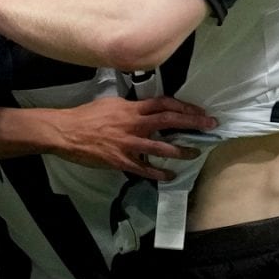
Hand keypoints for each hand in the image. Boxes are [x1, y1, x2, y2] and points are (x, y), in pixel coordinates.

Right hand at [54, 96, 216, 179]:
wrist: (66, 132)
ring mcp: (129, 144)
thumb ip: (131, 108)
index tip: (199, 110)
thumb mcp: (111, 104)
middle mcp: (134, 124)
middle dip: (193, 122)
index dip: (184, 106)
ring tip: (195, 153)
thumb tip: (145, 110)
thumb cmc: (87, 116)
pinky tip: (170, 175)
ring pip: (162, 147)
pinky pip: (144, 169)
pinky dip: (159, 173)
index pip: (163, 103)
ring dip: (182, 150)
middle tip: (211, 125)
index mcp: (131, 109)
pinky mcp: (121, 161)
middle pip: (169, 120)